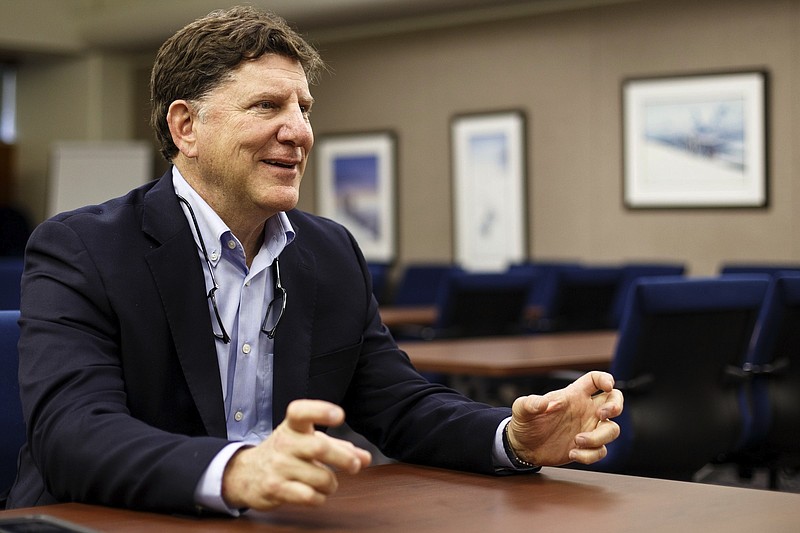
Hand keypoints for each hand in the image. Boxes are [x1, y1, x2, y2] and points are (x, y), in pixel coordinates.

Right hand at [221, 399, 371, 510]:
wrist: (246, 473)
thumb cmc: (286, 453)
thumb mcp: (308, 441)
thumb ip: (339, 448)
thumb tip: (365, 457)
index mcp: (293, 426)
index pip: (301, 412)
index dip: (320, 411)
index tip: (339, 415)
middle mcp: (284, 443)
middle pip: (320, 447)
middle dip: (344, 459)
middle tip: (354, 466)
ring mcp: (278, 466)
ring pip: (320, 477)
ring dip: (332, 484)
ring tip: (328, 483)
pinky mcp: (275, 488)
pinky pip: (309, 496)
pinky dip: (319, 498)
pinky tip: (315, 494)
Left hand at [506, 371, 622, 466]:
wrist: (523, 447)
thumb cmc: (525, 423)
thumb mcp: (521, 410)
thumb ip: (530, 403)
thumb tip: (542, 403)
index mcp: (573, 396)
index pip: (594, 380)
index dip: (605, 379)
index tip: (608, 386)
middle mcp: (585, 410)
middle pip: (614, 400)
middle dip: (616, 405)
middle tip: (601, 415)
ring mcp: (587, 429)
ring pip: (612, 429)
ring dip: (599, 437)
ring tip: (577, 441)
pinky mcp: (586, 447)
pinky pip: (600, 451)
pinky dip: (590, 455)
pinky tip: (573, 454)